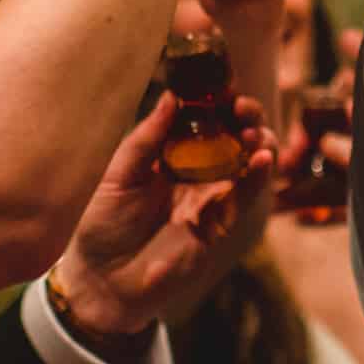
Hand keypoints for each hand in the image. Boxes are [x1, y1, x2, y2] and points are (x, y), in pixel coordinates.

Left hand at [52, 91, 276, 333]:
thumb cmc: (101, 224)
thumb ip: (146, 138)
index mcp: (169, 153)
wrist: (102, 280)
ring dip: (259, 140)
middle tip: (241, 106)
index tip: (221, 83)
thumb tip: (171, 96)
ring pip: (248, 160)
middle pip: (232, 134)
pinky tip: (262, 157)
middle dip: (244, 115)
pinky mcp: (219, 223)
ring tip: (254, 131)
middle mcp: (194, 170)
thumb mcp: (118, 173)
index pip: (202, 117)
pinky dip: (259, 175)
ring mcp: (210, 196)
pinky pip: (246, 195)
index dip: (216, 99)